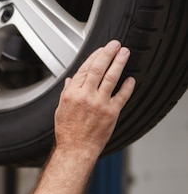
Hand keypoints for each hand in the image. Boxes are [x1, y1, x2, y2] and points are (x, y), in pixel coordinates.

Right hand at [54, 40, 135, 158]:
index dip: (94, 57)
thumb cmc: (68, 131)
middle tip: (115, 44)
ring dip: (119, 63)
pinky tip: (131, 79)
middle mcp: (86, 96)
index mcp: (72, 94)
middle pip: (98, 69)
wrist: (76, 149)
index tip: (101, 50)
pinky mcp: (112, 113)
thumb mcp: (61, 109)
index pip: (84, 69)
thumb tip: (71, 80)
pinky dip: (127, 86)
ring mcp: (99, 104)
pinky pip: (122, 96)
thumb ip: (67, 92)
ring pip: (111, 78)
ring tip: (125, 53)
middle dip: (108, 53)